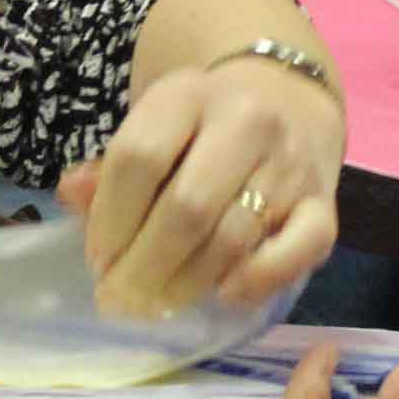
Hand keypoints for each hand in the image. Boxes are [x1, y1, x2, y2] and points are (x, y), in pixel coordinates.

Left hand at [59, 39, 344, 317]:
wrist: (287, 99)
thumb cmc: (200, 129)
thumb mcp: (152, 127)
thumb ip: (109, 168)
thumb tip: (73, 196)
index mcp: (187, 94)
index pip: (139, 158)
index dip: (109, 220)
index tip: (97, 261)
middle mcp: (245, 121)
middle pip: (186, 206)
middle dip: (144, 265)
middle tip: (119, 300)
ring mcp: (290, 162)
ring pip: (233, 236)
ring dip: (188, 282)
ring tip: (157, 304)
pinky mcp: (325, 202)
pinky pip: (298, 249)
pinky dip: (258, 279)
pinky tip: (224, 294)